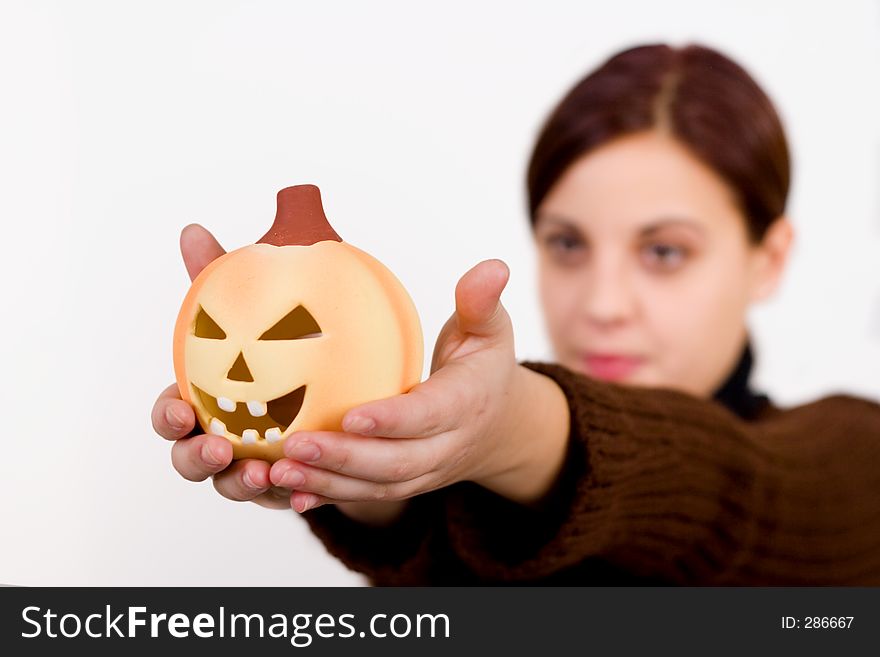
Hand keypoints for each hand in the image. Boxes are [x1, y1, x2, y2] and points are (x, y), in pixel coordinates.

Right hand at [151, 225, 289, 509]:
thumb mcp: (249, 313)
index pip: (168, 415)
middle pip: (190, 461)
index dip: (167, 417)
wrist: (324, 386)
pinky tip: (302, 489)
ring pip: (232, 486)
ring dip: (241, 485)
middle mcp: (218, 440)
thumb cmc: (271, 349)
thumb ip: (220, 280)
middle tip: (221, 449)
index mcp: (200, 403)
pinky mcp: (284, 485)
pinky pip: (281, 496)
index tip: (180, 407)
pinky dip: (287, 495)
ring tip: (264, 474)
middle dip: (197, 459)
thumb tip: (193, 231)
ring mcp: (248, 468)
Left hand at [269, 259, 570, 512]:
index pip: (429, 416)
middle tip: (295, 445)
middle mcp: (446, 447)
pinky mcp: (405, 484)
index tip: (351, 416)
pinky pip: (367, 497)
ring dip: (328, 481)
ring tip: (280, 472)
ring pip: (377, 486)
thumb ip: (481, 303)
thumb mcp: (490, 331)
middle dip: (346, 457)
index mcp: (466, 404)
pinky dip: (329, 497)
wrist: (500, 427)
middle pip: (396, 462)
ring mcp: (425, 473)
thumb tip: (491, 266)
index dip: (392, 420)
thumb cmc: (484, 368)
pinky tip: (289, 492)